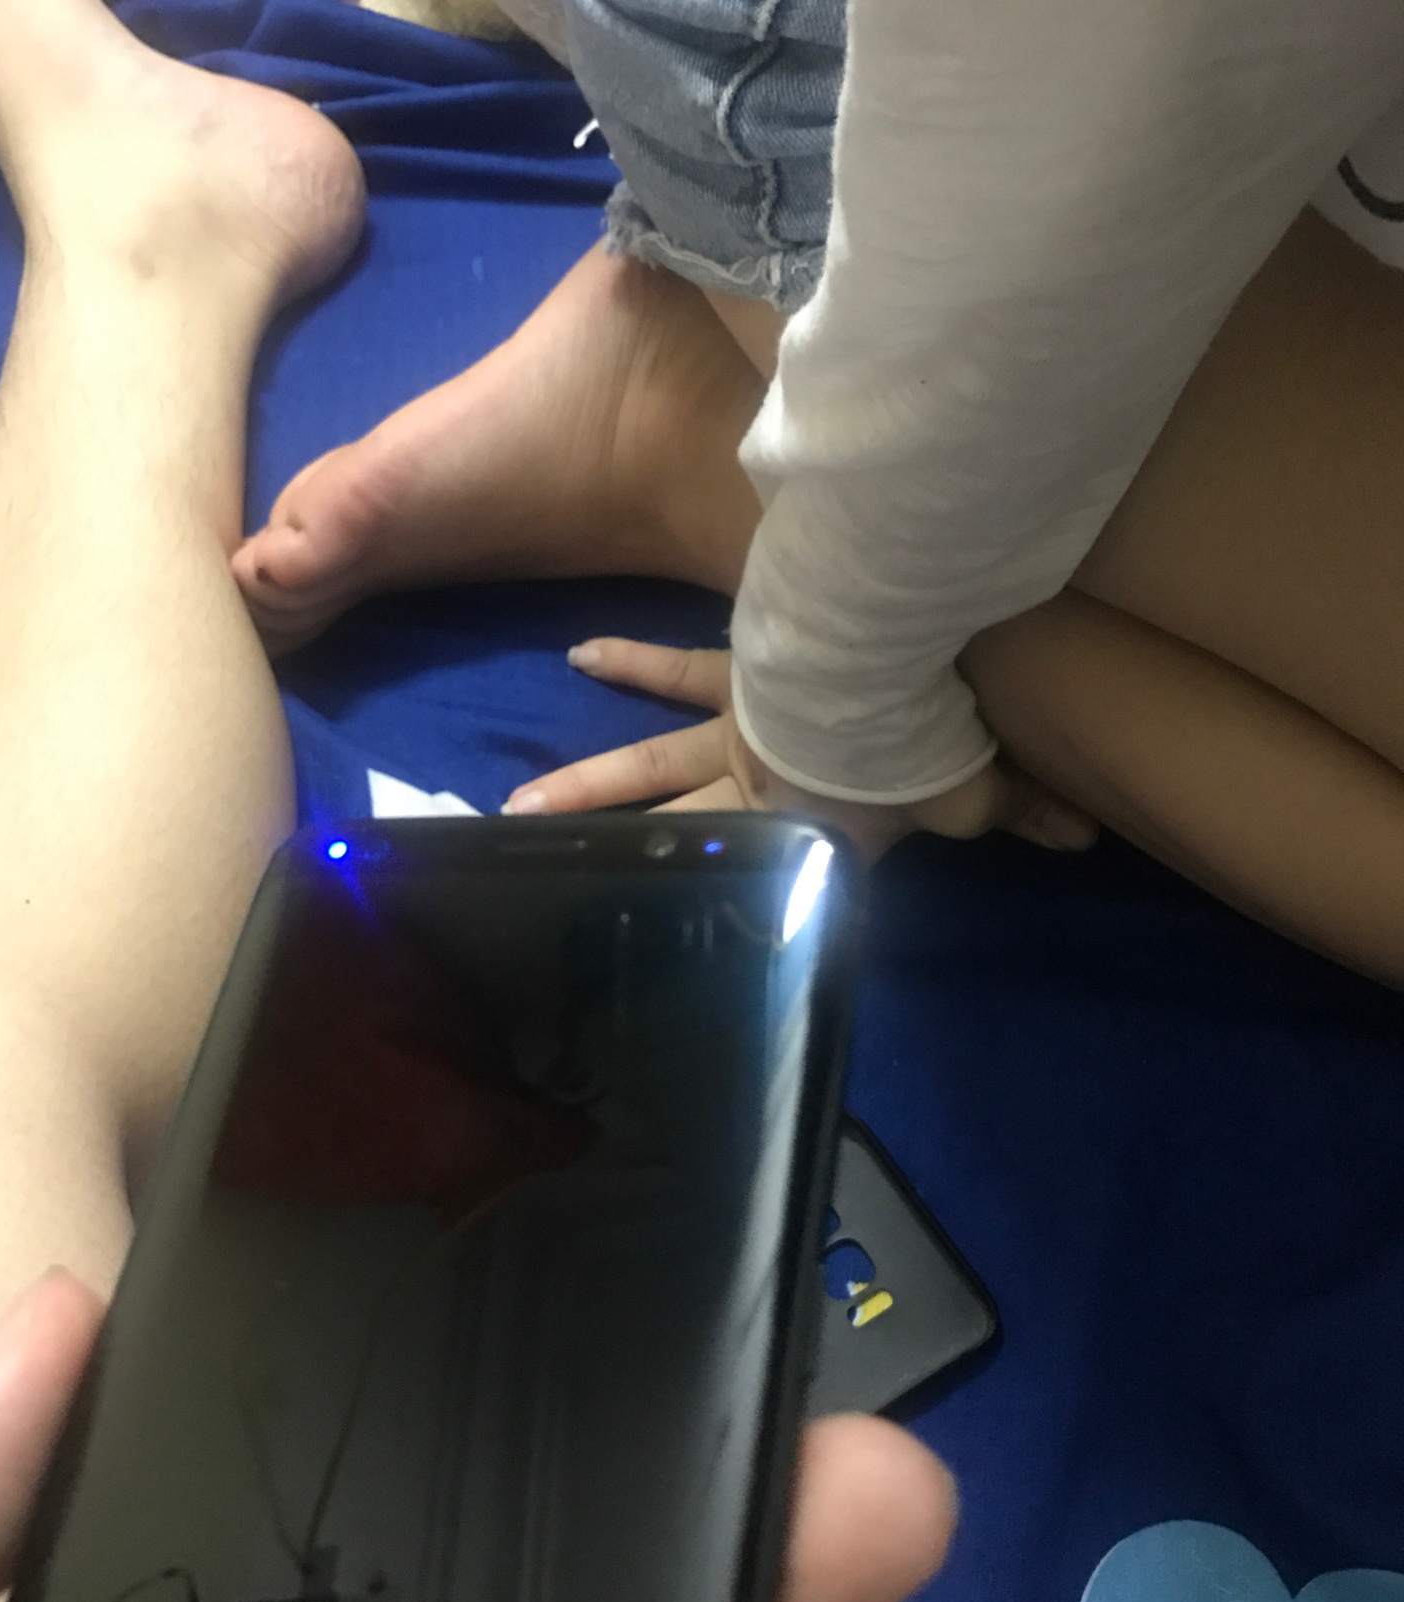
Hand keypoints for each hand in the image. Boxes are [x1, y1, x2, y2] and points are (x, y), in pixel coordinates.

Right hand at [505, 640, 1097, 858]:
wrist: (878, 650)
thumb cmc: (921, 731)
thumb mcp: (976, 781)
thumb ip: (1021, 807)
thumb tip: (1086, 838)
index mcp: (804, 830)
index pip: (777, 877)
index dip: (748, 904)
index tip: (684, 951)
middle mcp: (753, 791)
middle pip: (678, 834)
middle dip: (621, 863)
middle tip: (546, 888)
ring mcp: (733, 729)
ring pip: (647, 766)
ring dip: (586, 789)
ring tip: (514, 810)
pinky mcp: (735, 670)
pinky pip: (678, 668)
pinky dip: (634, 661)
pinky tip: (580, 653)